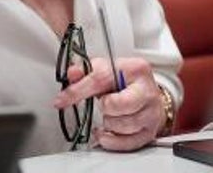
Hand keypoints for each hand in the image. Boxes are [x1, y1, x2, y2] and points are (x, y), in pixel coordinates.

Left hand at [51, 56, 166, 151]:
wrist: (148, 93)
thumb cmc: (126, 80)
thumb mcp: (106, 68)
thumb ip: (86, 71)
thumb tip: (72, 73)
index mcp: (135, 68)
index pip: (101, 79)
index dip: (77, 91)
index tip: (61, 100)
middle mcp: (147, 91)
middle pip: (117, 105)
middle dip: (105, 107)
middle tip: (103, 103)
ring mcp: (151, 113)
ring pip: (122, 126)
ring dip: (109, 123)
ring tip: (109, 115)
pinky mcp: (150, 132)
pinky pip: (127, 143)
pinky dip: (112, 140)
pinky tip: (107, 132)